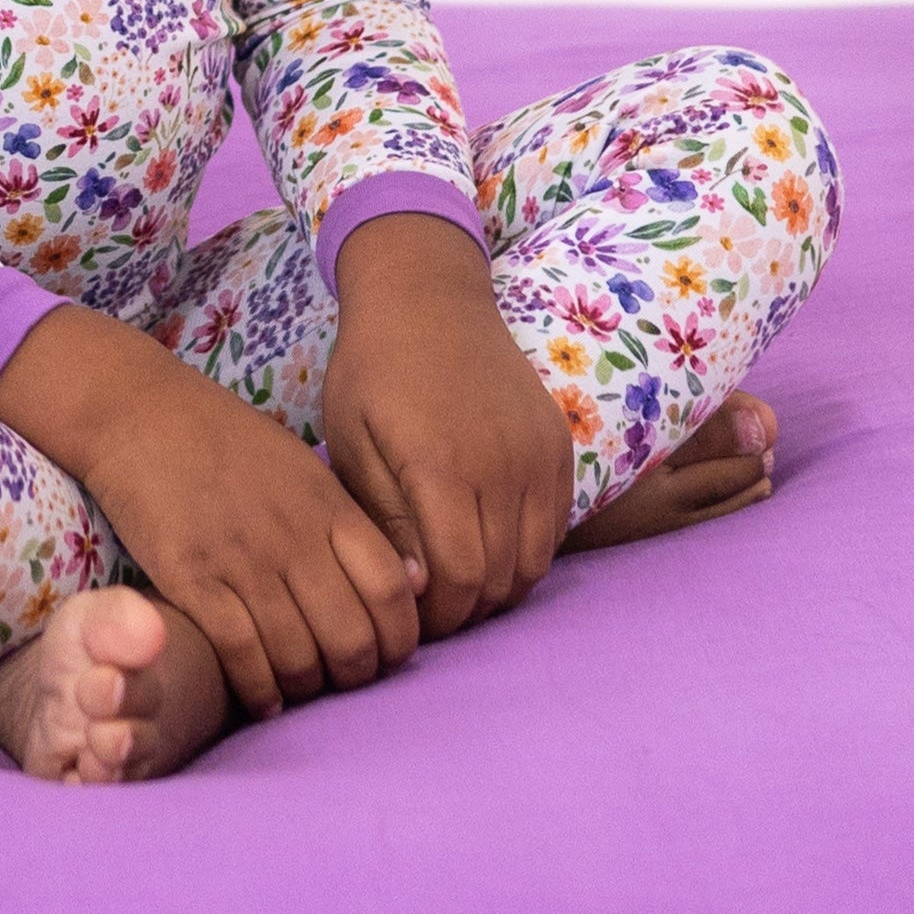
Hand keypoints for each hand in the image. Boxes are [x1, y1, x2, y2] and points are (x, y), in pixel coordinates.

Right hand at [0, 304, 423, 716]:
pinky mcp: (192, 580)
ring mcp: (242, 560)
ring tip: (300, 691)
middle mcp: (293, 537)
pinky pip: (240, 654)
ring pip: (298, 655)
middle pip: (352, 634)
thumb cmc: (224, 441)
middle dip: (356, 674)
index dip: (401, 636)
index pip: (394, 588)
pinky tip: (262, 698)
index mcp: (328, 505)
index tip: (390, 653)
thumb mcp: (301, 468)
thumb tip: (407, 580)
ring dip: (306, 687)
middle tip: (344, 681)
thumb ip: (346, 522)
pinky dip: (258, 689)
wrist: (140, 416)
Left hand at [324, 213, 575, 637]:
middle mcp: (503, 465)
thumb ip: (386, 521)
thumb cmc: (372, 372)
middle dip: (465, 609)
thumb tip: (413, 591)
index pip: (460, 579)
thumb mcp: (353, 444)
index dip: (438, 615)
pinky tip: (487, 544)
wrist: (428, 297)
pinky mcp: (559, 446)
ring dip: (498, 586)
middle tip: (431, 607)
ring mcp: (539, 455)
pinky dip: (526, 551)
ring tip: (457, 580)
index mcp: (441, 467)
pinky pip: (555, 527)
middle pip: (501, 580)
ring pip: (535, 562)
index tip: (409, 616)